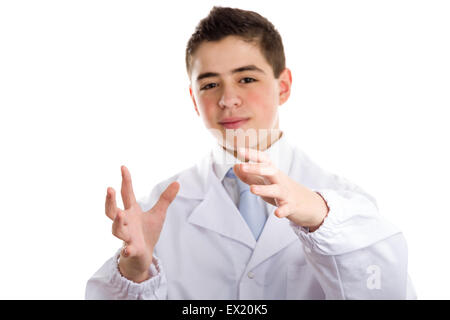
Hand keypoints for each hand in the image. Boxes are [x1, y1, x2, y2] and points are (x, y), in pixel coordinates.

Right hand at [105, 165, 178, 281]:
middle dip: (109, 201)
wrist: (144, 255)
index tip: (123, 167)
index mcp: (131, 211)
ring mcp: (126, 236)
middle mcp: (125, 222)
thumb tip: (177, 182)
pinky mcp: (132, 250)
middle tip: (109, 188)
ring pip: (116, 230)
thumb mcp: (158, 213)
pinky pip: (127, 250)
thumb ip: (166, 199)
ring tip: (120, 214)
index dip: (125, 180)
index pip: (126, 193)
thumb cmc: (148, 232)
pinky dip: (127, 250)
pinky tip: (128, 250)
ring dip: (117, 222)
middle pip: (111, 211)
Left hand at [233, 148, 328, 231]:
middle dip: (256, 168)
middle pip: (270, 171)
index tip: (240, 150)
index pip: (263, 160)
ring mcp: (285, 193)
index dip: (252, 154)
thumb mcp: (264, 181)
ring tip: (252, 189)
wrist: (305, 202)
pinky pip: (287, 208)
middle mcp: (279, 180)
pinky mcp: (291, 206)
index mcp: (272, 172)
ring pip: (276, 189)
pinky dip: (283, 210)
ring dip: (264, 189)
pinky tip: (277, 214)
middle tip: (242, 166)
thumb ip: (249, 176)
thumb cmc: (281, 189)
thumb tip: (235, 166)